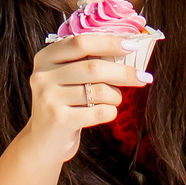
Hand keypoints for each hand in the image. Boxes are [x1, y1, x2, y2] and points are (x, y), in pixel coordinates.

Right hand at [23, 33, 145, 163]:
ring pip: (100, 91)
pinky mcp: (59, 120)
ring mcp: (49, 98)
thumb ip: (87, 60)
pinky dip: (110, 111)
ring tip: (114, 99)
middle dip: (124, 72)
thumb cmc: (64, 103)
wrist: (42, 142)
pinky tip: (106, 112)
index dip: (109, 42)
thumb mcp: (65, 77)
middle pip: (94, 67)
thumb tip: (127, 45)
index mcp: (45, 58)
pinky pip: (99, 112)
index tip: (132, 45)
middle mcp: (43, 76)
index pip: (81, 42)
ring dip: (116, 96)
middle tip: (143, 77)